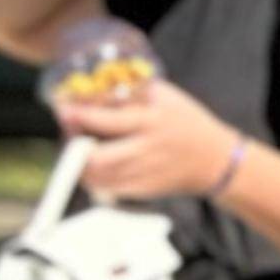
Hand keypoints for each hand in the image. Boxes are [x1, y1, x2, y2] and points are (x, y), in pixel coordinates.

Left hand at [60, 74, 243, 200]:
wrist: (216, 161)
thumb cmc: (187, 122)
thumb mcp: (166, 97)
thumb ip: (132, 93)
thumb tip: (93, 89)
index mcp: (153, 122)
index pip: (108, 121)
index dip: (79, 117)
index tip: (64, 109)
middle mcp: (147, 150)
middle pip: (96, 158)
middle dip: (73, 147)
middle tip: (67, 134)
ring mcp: (144, 173)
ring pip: (95, 177)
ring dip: (76, 164)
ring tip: (75, 148)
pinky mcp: (141, 191)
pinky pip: (105, 188)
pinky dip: (91, 178)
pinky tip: (90, 165)